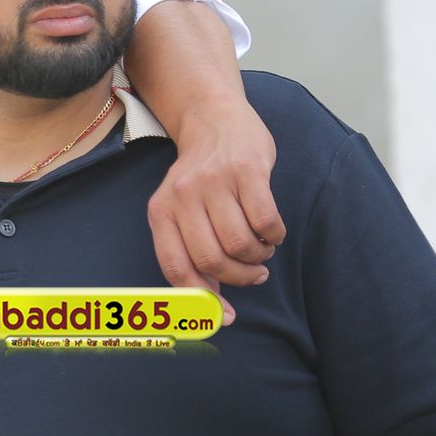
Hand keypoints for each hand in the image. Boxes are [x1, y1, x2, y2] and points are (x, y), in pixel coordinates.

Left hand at [145, 100, 283, 322]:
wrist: (215, 119)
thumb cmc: (202, 177)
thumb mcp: (180, 209)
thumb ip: (190, 251)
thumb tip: (211, 308)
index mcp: (160, 212)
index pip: (176, 268)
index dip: (201, 299)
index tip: (225, 316)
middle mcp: (182, 197)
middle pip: (212, 260)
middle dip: (239, 277)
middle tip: (255, 274)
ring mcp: (214, 182)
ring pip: (240, 243)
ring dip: (259, 256)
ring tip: (262, 249)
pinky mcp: (247, 170)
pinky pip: (266, 220)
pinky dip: (274, 235)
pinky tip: (272, 231)